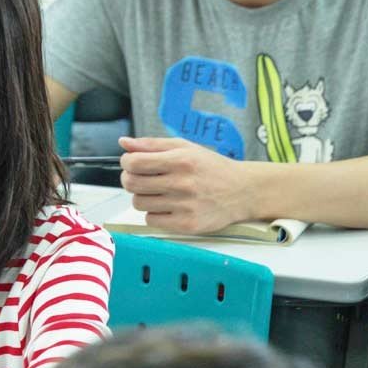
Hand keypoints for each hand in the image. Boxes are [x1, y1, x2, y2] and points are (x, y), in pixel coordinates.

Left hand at [119, 136, 259, 233]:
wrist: (243, 191)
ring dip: (143, 197)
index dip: (127, 162)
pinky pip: (151, 220)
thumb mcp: (185, 147)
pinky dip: (154, 213)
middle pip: (132, 184)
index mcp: (180, 160)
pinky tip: (168, 206)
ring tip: (159, 192)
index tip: (132, 163)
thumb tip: (124, 143)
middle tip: (141, 178)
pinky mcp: (186, 224)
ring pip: (139, 203)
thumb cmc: (212, 168)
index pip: (134, 163)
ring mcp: (184, 206)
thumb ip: (152, 144)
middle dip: (130, 179)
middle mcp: (182, 183)